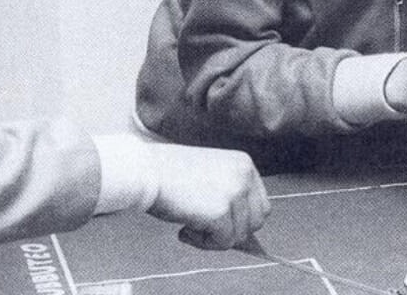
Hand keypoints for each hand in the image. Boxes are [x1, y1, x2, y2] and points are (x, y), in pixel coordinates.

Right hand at [145, 143, 270, 250]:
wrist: (145, 171)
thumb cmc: (169, 173)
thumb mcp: (211, 175)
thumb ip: (229, 194)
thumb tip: (240, 229)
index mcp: (244, 164)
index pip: (261, 204)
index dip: (242, 220)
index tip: (220, 223)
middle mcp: (245, 176)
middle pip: (255, 222)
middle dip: (231, 231)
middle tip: (204, 227)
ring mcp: (234, 194)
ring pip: (238, 235)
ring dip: (214, 237)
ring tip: (190, 224)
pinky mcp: (220, 212)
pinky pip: (222, 243)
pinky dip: (203, 243)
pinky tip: (184, 229)